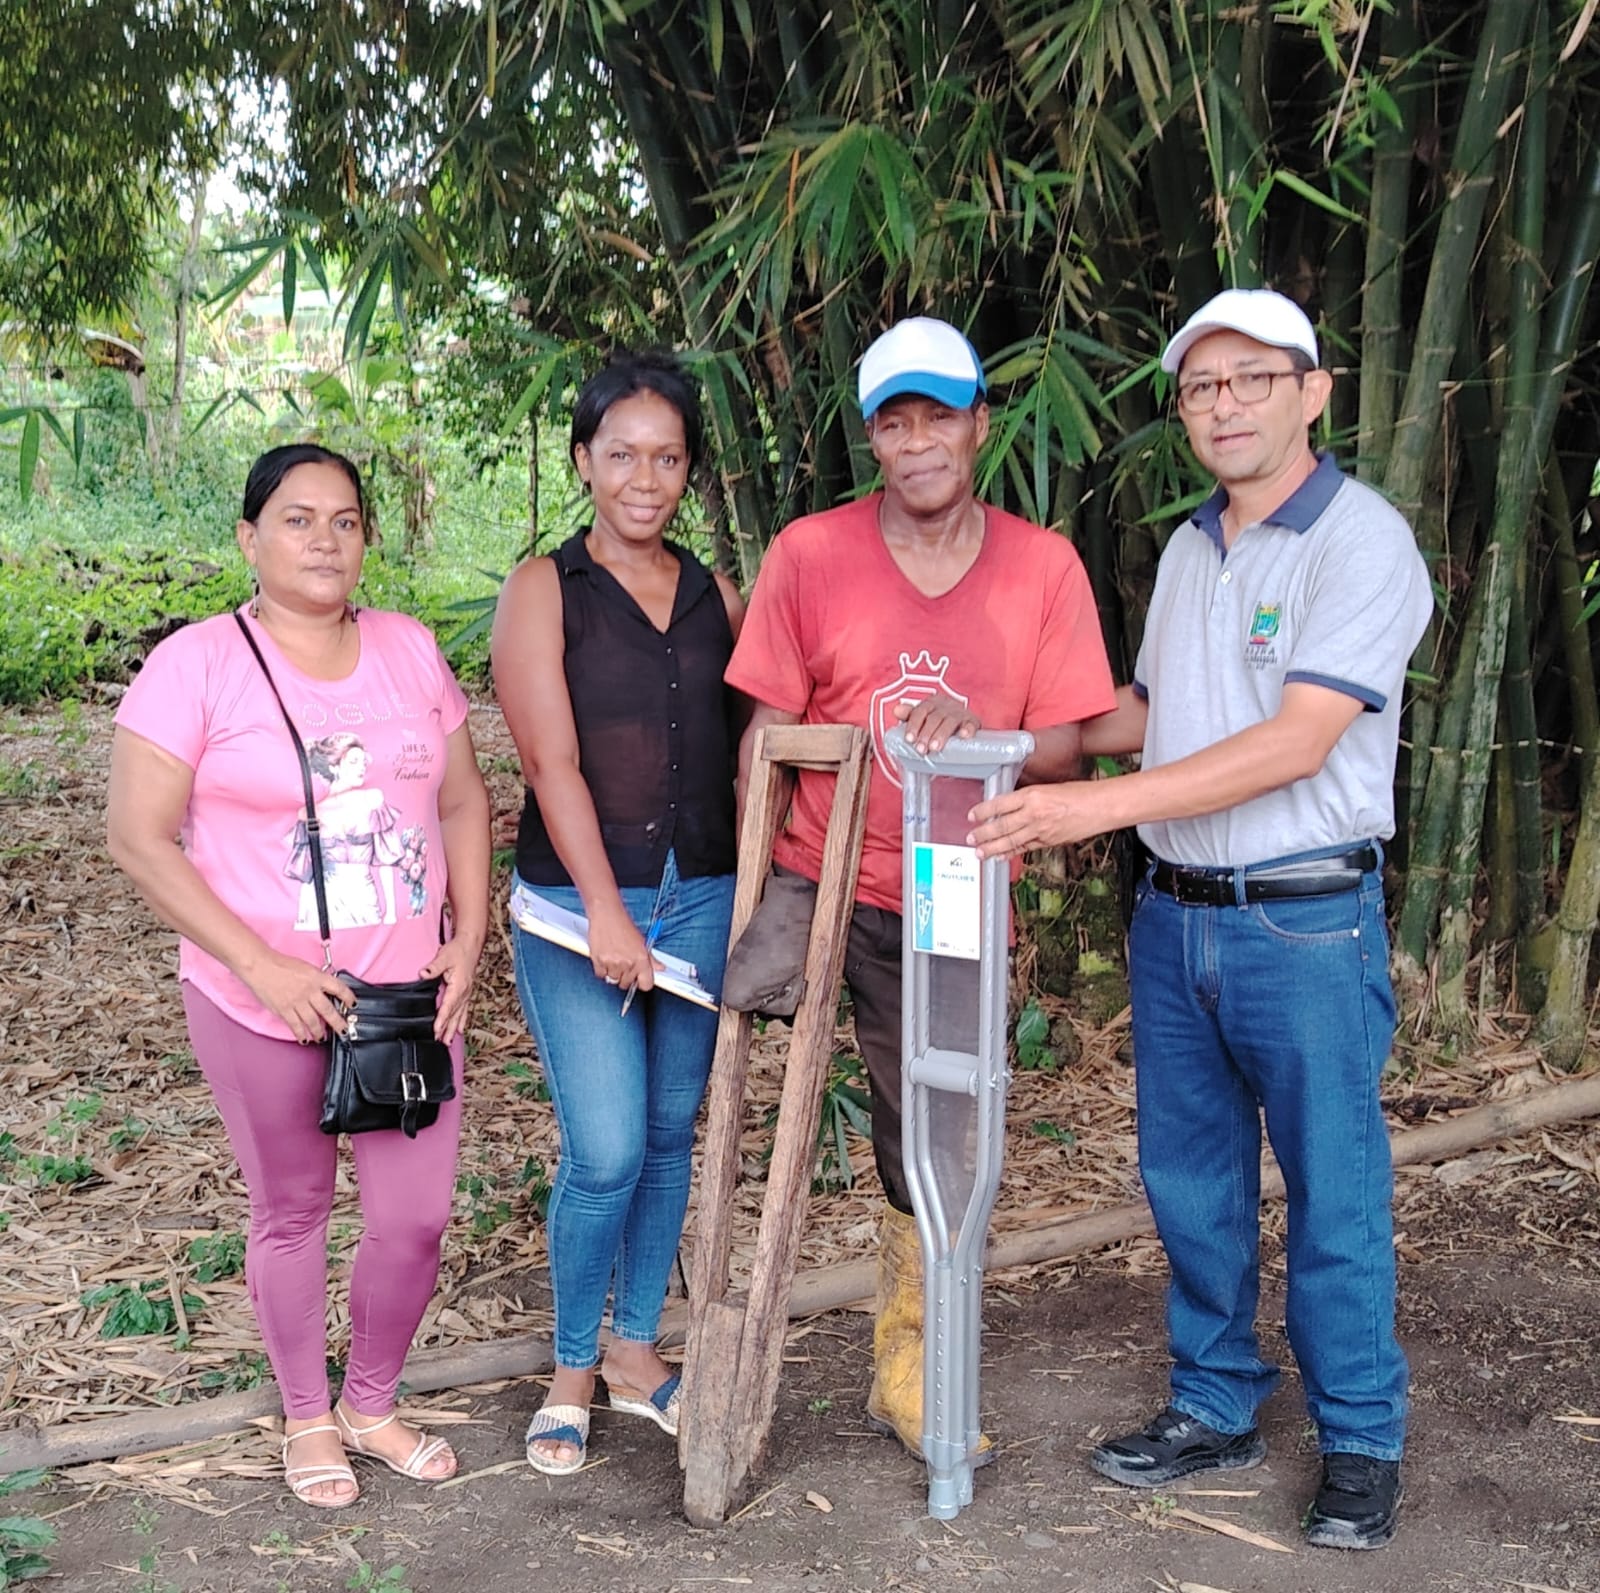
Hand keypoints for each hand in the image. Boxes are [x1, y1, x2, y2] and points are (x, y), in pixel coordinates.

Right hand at [240, 952, 356, 1043]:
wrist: (261, 967)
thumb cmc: (281, 964)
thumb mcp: (306, 967)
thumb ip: (317, 980)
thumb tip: (326, 990)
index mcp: (317, 977)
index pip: (339, 988)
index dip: (349, 998)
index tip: (353, 1004)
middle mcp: (309, 991)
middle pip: (328, 1011)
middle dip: (338, 1023)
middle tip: (343, 1030)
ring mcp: (297, 1002)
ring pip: (313, 1022)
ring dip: (319, 1032)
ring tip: (323, 1037)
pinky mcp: (284, 1010)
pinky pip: (296, 1025)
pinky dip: (301, 1034)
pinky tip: (305, 1039)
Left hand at [421, 936, 482, 1042]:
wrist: (471, 944)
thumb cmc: (458, 950)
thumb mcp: (444, 957)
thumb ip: (433, 967)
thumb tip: (423, 974)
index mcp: (459, 986)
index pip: (448, 1006)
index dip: (442, 1019)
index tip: (436, 1030)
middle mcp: (464, 992)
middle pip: (455, 1015)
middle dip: (448, 1030)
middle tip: (441, 1042)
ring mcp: (467, 993)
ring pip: (460, 1015)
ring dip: (454, 1029)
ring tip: (449, 1041)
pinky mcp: (467, 991)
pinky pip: (464, 1009)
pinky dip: (462, 1020)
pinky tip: (460, 1028)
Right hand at [587, 900, 657, 992]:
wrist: (607, 914)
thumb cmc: (623, 925)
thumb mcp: (642, 941)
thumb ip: (651, 959)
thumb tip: (660, 968)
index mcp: (641, 959)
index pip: (646, 984)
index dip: (642, 982)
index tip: (639, 979)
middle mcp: (628, 963)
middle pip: (627, 984)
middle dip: (626, 977)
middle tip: (624, 964)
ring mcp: (612, 963)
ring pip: (613, 980)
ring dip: (613, 973)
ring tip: (614, 959)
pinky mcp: (598, 961)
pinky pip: (601, 975)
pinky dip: (602, 970)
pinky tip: (605, 959)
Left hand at [894, 693, 979, 754]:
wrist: (964, 722)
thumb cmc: (939, 721)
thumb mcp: (923, 718)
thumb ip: (909, 715)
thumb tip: (896, 710)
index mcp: (931, 703)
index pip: (920, 711)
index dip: (914, 725)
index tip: (910, 739)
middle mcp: (946, 705)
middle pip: (935, 717)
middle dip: (926, 734)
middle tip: (921, 749)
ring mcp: (960, 712)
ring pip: (950, 721)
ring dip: (942, 734)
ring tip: (935, 748)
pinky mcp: (973, 721)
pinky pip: (971, 723)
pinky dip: (968, 729)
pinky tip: (964, 736)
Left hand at [967, 783, 1116, 859]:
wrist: (1100, 807)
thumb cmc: (1079, 794)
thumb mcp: (1048, 788)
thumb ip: (1028, 798)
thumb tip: (1008, 807)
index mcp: (1032, 795)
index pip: (1000, 803)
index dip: (983, 811)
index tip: (972, 815)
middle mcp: (1034, 813)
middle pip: (1001, 825)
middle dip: (983, 834)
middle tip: (970, 839)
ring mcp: (1041, 829)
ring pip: (1010, 840)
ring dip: (992, 848)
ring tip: (979, 853)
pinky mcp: (1049, 841)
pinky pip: (1025, 848)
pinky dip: (1011, 853)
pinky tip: (1001, 856)